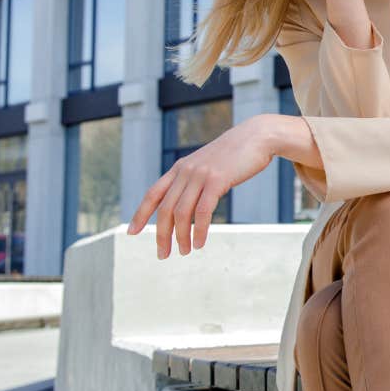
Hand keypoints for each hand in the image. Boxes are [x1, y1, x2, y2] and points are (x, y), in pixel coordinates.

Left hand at [127, 116, 275, 258]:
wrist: (257, 136)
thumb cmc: (236, 154)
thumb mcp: (208, 164)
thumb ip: (195, 179)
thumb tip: (189, 199)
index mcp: (180, 168)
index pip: (153, 193)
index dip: (140, 214)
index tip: (132, 232)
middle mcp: (185, 171)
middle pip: (165, 209)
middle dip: (161, 235)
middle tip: (163, 254)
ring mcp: (200, 175)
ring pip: (181, 213)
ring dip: (180, 237)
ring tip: (184, 251)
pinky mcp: (216, 180)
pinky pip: (202, 212)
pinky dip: (198, 231)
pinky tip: (199, 243)